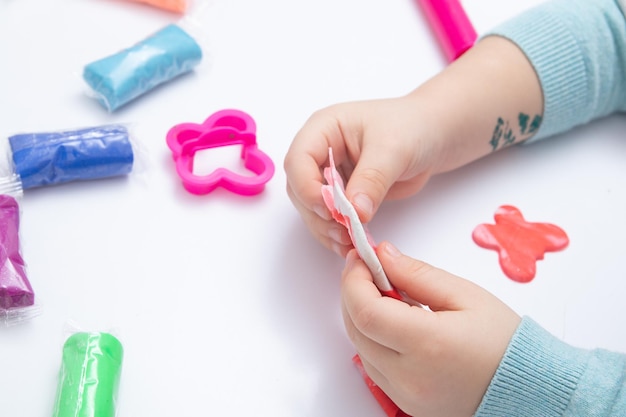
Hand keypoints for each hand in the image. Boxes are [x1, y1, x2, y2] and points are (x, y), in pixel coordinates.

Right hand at [284, 96, 444, 256]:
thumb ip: (372, 179)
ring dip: (326, 229)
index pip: (298, 160)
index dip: (307, 188)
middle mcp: (320, 151)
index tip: (329, 210)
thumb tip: (355, 211)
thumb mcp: (393, 149)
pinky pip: (330, 218)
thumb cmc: (412, 127)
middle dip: (317, 214)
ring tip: (349, 242)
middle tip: (342, 232)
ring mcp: (329, 174)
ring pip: (311, 208)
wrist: (432, 136)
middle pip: (300, 188)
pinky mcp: (342, 195)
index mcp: (323, 128)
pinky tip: (352, 244)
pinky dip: (337, 233)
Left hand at [341, 242, 520, 416]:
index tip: (359, 258)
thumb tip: (383, 255)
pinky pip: (373, 366)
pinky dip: (373, 339)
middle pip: (356, 329)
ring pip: (360, 348)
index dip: (354, 280)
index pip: (366, 310)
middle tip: (366, 268)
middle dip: (353, 293)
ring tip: (385, 293)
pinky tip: (393, 322)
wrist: (530, 390)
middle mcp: (410, 376)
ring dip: (362, 316)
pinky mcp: (405, 403)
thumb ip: (417, 274)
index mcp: (428, 344)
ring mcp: (405, 395)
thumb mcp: (465, 295)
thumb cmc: (505, 342)